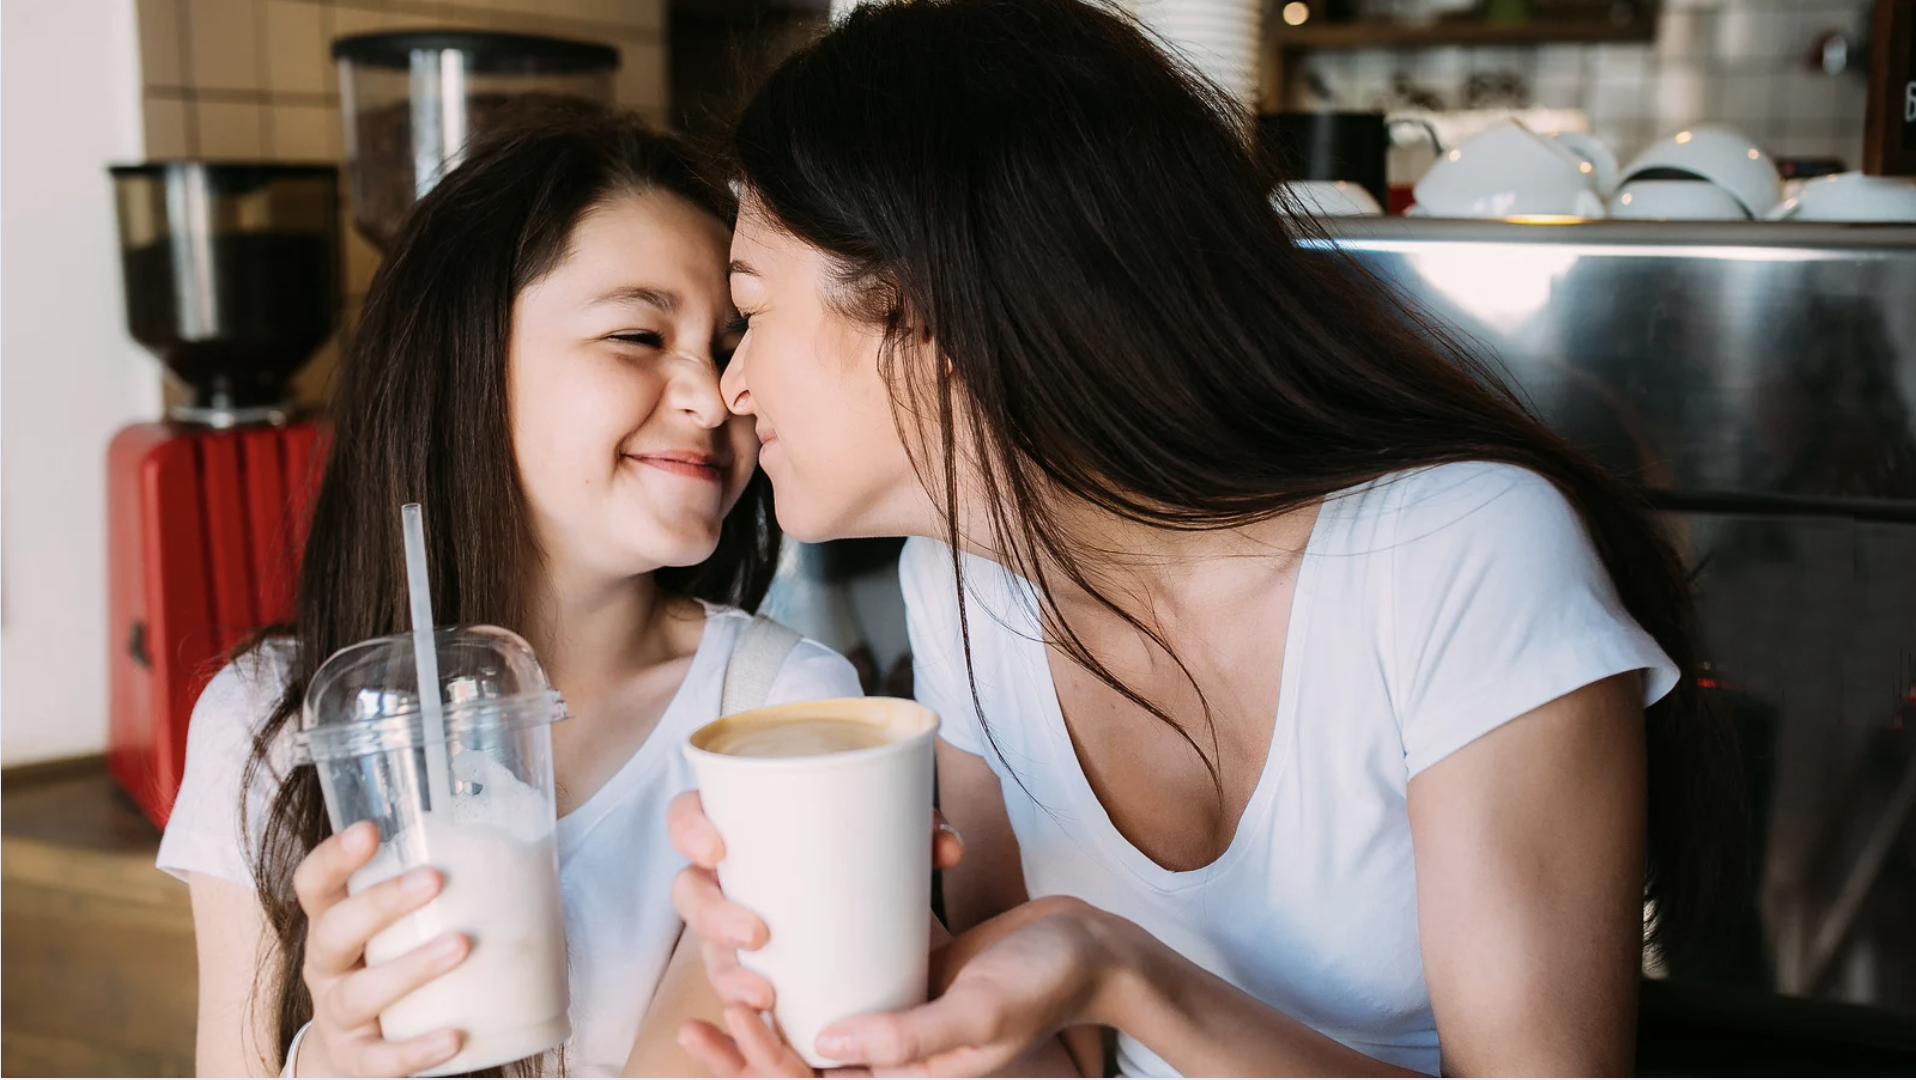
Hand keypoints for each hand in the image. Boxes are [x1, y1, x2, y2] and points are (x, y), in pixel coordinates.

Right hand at [290, 821, 470, 1076]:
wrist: (357, 1048)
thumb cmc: (390, 960)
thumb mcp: (397, 923)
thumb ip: (434, 886)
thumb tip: (524, 836)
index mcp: (333, 921)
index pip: (314, 883)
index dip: (334, 857)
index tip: (370, 830)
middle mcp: (326, 966)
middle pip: (333, 930)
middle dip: (380, 903)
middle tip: (432, 879)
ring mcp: (336, 1016)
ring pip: (358, 994)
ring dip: (410, 968)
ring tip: (460, 945)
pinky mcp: (356, 1059)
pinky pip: (380, 1059)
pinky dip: (416, 1049)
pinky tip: (454, 1036)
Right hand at [665, 790, 964, 1074]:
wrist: (883, 907)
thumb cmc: (870, 855)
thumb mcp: (895, 838)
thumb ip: (922, 833)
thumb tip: (945, 846)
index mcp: (742, 830)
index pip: (688, 818)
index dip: (687, 829)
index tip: (718, 845)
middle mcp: (728, 881)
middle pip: (691, 893)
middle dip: (711, 916)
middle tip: (755, 933)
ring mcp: (735, 931)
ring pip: (710, 954)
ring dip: (728, 977)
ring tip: (765, 995)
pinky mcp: (759, 974)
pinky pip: (737, 997)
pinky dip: (741, 1017)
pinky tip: (763, 1023)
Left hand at [681, 896, 1118, 1076]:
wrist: (1088, 946)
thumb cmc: (1043, 983)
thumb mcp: (980, 1015)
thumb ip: (910, 1038)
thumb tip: (827, 1045)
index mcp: (902, 1075)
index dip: (759, 1063)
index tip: (733, 1014)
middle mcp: (889, 1050)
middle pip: (796, 1058)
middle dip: (742, 1050)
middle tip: (697, 1021)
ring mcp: (891, 1008)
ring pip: (812, 1015)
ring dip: (766, 1008)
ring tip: (722, 983)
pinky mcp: (899, 968)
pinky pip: (842, 971)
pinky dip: (809, 963)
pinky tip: (775, 933)